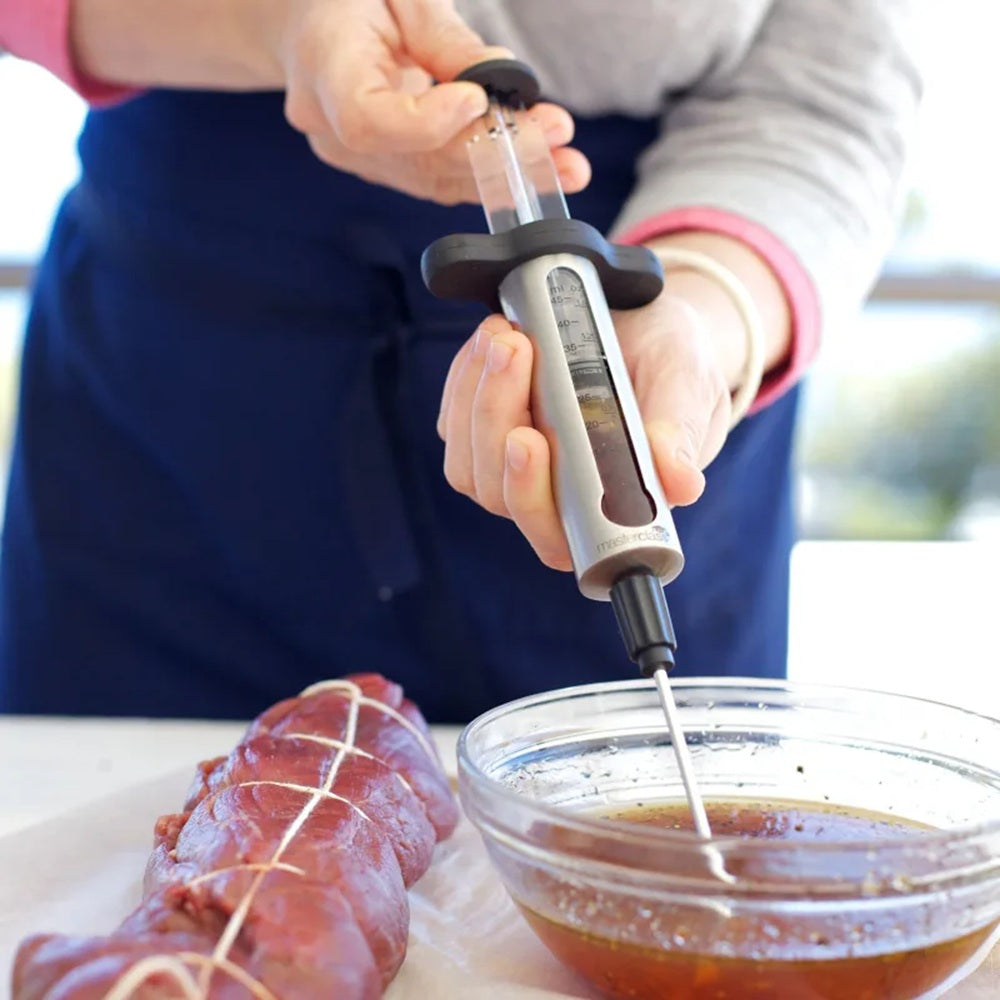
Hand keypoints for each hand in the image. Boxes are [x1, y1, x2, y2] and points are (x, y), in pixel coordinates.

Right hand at [274, 0, 590, 202]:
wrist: (311, 23)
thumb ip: (446, 39)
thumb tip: (503, 80)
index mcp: (323, 66)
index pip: (366, 120)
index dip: (427, 123)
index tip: (478, 101)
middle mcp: (331, 126)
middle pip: (417, 158)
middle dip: (494, 147)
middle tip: (553, 133)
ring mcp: (356, 156)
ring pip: (436, 178)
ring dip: (507, 170)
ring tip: (565, 159)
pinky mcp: (385, 168)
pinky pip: (440, 180)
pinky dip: (492, 174)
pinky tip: (542, 168)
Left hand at [436, 291, 734, 570]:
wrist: (652, 330)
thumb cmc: (674, 372)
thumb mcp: (688, 392)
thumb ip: (680, 437)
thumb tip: (680, 484)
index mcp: (606, 513)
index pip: (554, 536)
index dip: (531, 496)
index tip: (529, 439)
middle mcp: (555, 501)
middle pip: (497, 491)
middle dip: (496, 417)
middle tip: (516, 350)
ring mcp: (514, 470)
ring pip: (467, 461)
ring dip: (476, 395)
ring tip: (505, 336)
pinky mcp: (487, 434)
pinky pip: (454, 424)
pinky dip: (465, 379)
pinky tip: (491, 341)